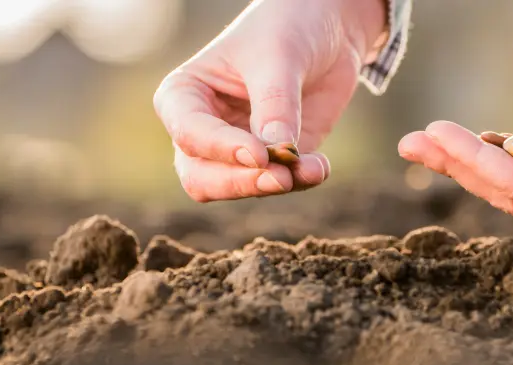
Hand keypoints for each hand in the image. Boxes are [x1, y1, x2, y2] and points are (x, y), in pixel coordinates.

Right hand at [153, 0, 386, 200]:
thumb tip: (278, 152)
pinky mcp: (276, 159)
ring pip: (241, 188)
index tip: (260, 154)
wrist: (327, 28)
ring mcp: (239, 148)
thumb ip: (275, 105)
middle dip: (240, 183)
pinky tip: (319, 166)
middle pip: (202, 178)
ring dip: (276, 184)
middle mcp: (204, 130)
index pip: (190, 136)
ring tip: (311, 168)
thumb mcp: (278, 57)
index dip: (222, 150)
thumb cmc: (287, 29)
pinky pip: (283, 183)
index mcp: (184, 97)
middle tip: (280, 178)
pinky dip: (302, 180)